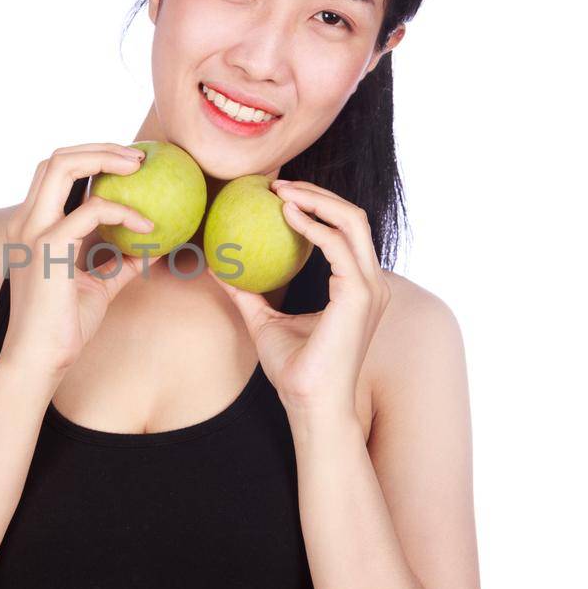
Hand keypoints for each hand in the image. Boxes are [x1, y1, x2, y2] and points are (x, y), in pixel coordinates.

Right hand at [0, 144, 159, 380]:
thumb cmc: (63, 327)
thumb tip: (152, 250)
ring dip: (105, 158)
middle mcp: (26, 221)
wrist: (39, 360)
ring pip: (62, 165)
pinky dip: (124, 212)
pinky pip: (92, 210)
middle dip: (100, 148)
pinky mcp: (48, 246)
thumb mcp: (97, 287)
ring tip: (140, 167)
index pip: (56, 174)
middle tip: (139, 158)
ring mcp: (32, 230)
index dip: (91, 159)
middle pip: (56, 158)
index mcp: (32, 227)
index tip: (129, 167)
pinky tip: (148, 227)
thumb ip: (119, 264)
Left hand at [214, 178, 390, 436]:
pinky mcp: (359, 295)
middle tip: (278, 183)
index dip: (316, 206)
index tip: (278, 195)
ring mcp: (369, 287)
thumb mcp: (263, 321)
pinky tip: (284, 214)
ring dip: (316, 200)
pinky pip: (337, 245)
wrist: (310, 405)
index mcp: (356, 286)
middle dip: (317, 193)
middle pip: (352, 217)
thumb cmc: (294, 370)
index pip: (344, 231)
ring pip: (351, 221)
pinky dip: (313, 224)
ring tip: (280, 190)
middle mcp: (369, 283)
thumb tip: (218, 267)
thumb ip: (248, 292)